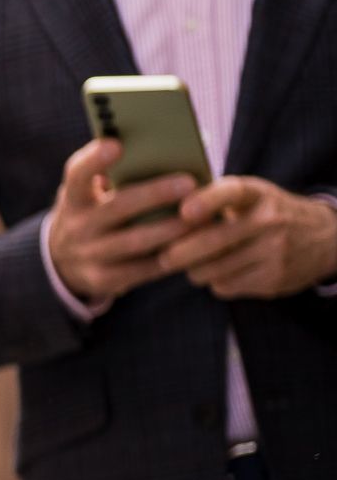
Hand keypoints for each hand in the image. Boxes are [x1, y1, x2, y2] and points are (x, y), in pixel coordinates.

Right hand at [45, 138, 199, 304]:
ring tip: (204, 217)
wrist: (64, 261)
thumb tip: (172, 151)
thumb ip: (119, 175)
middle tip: (189, 183)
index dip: (94, 160)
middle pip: (117, 207)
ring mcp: (88, 255)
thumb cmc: (96, 212)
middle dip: (154, 194)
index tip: (116, 144)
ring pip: (136, 241)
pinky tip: (197, 245)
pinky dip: (172, 257)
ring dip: (172, 228)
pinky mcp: (103, 280)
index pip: (77, 174)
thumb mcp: (92, 194)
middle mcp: (76, 226)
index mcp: (74, 197)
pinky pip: (143, 270)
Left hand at [153, 176, 336, 299]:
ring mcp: (274, 252)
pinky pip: (225, 287)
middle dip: (179, 252)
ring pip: (213, 269)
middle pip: (213, 241)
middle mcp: (269, 221)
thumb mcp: (251, 196)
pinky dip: (216, 282)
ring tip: (193, 264)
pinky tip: (221, 272)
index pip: (232, 192)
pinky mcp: (274, 279)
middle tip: (164, 257)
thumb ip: (214, 200)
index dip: (207, 201)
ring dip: (195, 270)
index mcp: (258, 194)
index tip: (184, 212)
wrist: (325, 238)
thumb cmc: (268, 213)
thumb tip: (160, 210)